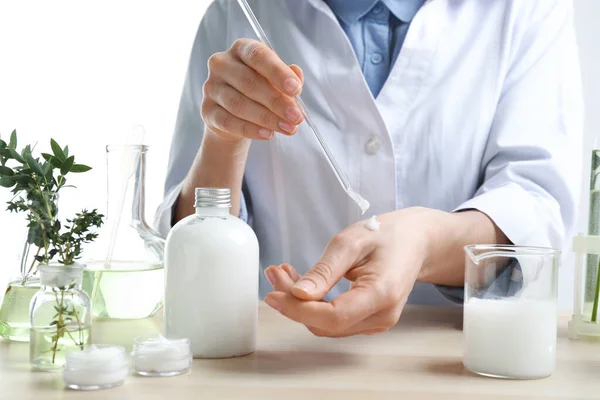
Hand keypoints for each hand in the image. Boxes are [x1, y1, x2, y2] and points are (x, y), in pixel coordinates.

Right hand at [201, 38, 304, 141]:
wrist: (234, 115)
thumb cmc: (259, 91)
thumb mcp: (276, 81)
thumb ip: (287, 78)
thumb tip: (297, 76)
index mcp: (241, 49)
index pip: (258, 55)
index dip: (278, 72)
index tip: (296, 89)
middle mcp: (222, 64)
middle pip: (249, 82)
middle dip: (276, 101)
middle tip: (296, 117)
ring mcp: (211, 87)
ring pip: (239, 104)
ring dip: (267, 118)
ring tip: (288, 128)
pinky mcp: (207, 110)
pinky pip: (229, 122)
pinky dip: (251, 129)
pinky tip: (268, 134)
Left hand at [263, 207, 436, 336]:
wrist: (416, 240)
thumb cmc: (386, 235)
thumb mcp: (351, 242)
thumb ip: (325, 270)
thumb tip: (298, 294)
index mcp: (382, 294)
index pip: (333, 317)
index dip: (299, 310)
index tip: (273, 294)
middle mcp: (382, 316)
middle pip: (326, 323)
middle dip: (294, 303)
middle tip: (275, 273)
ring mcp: (378, 322)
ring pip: (327, 325)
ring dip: (300, 304)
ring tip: (284, 274)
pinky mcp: (370, 320)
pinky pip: (335, 320)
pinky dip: (313, 305)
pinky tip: (301, 284)